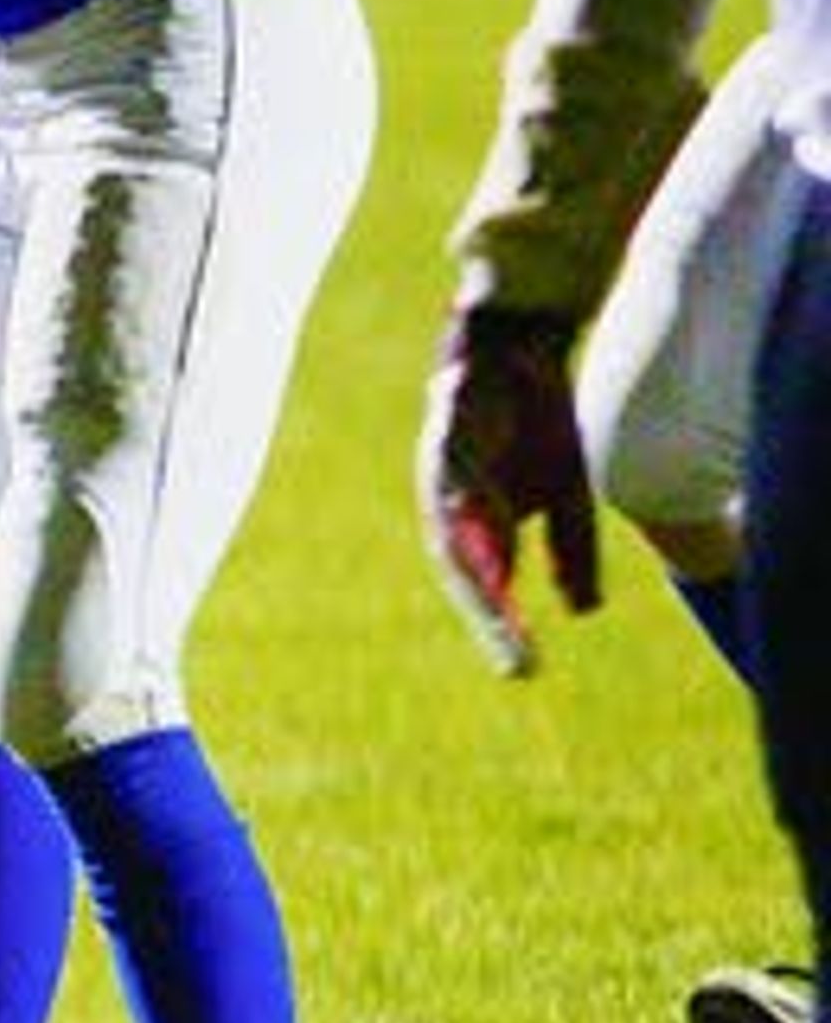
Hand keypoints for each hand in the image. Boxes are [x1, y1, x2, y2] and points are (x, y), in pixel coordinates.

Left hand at [416, 304, 601, 676]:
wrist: (525, 350)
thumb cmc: (536, 426)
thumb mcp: (564, 493)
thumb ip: (567, 549)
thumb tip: (580, 611)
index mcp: (477, 519)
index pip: (481, 582)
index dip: (497, 625)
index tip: (524, 672)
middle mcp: (451, 495)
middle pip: (460, 562)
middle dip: (486, 611)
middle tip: (514, 658)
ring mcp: (443, 455)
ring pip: (449, 513)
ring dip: (470, 556)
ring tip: (494, 596)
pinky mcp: (447, 413)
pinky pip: (449, 447)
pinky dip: (459, 476)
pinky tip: (468, 501)